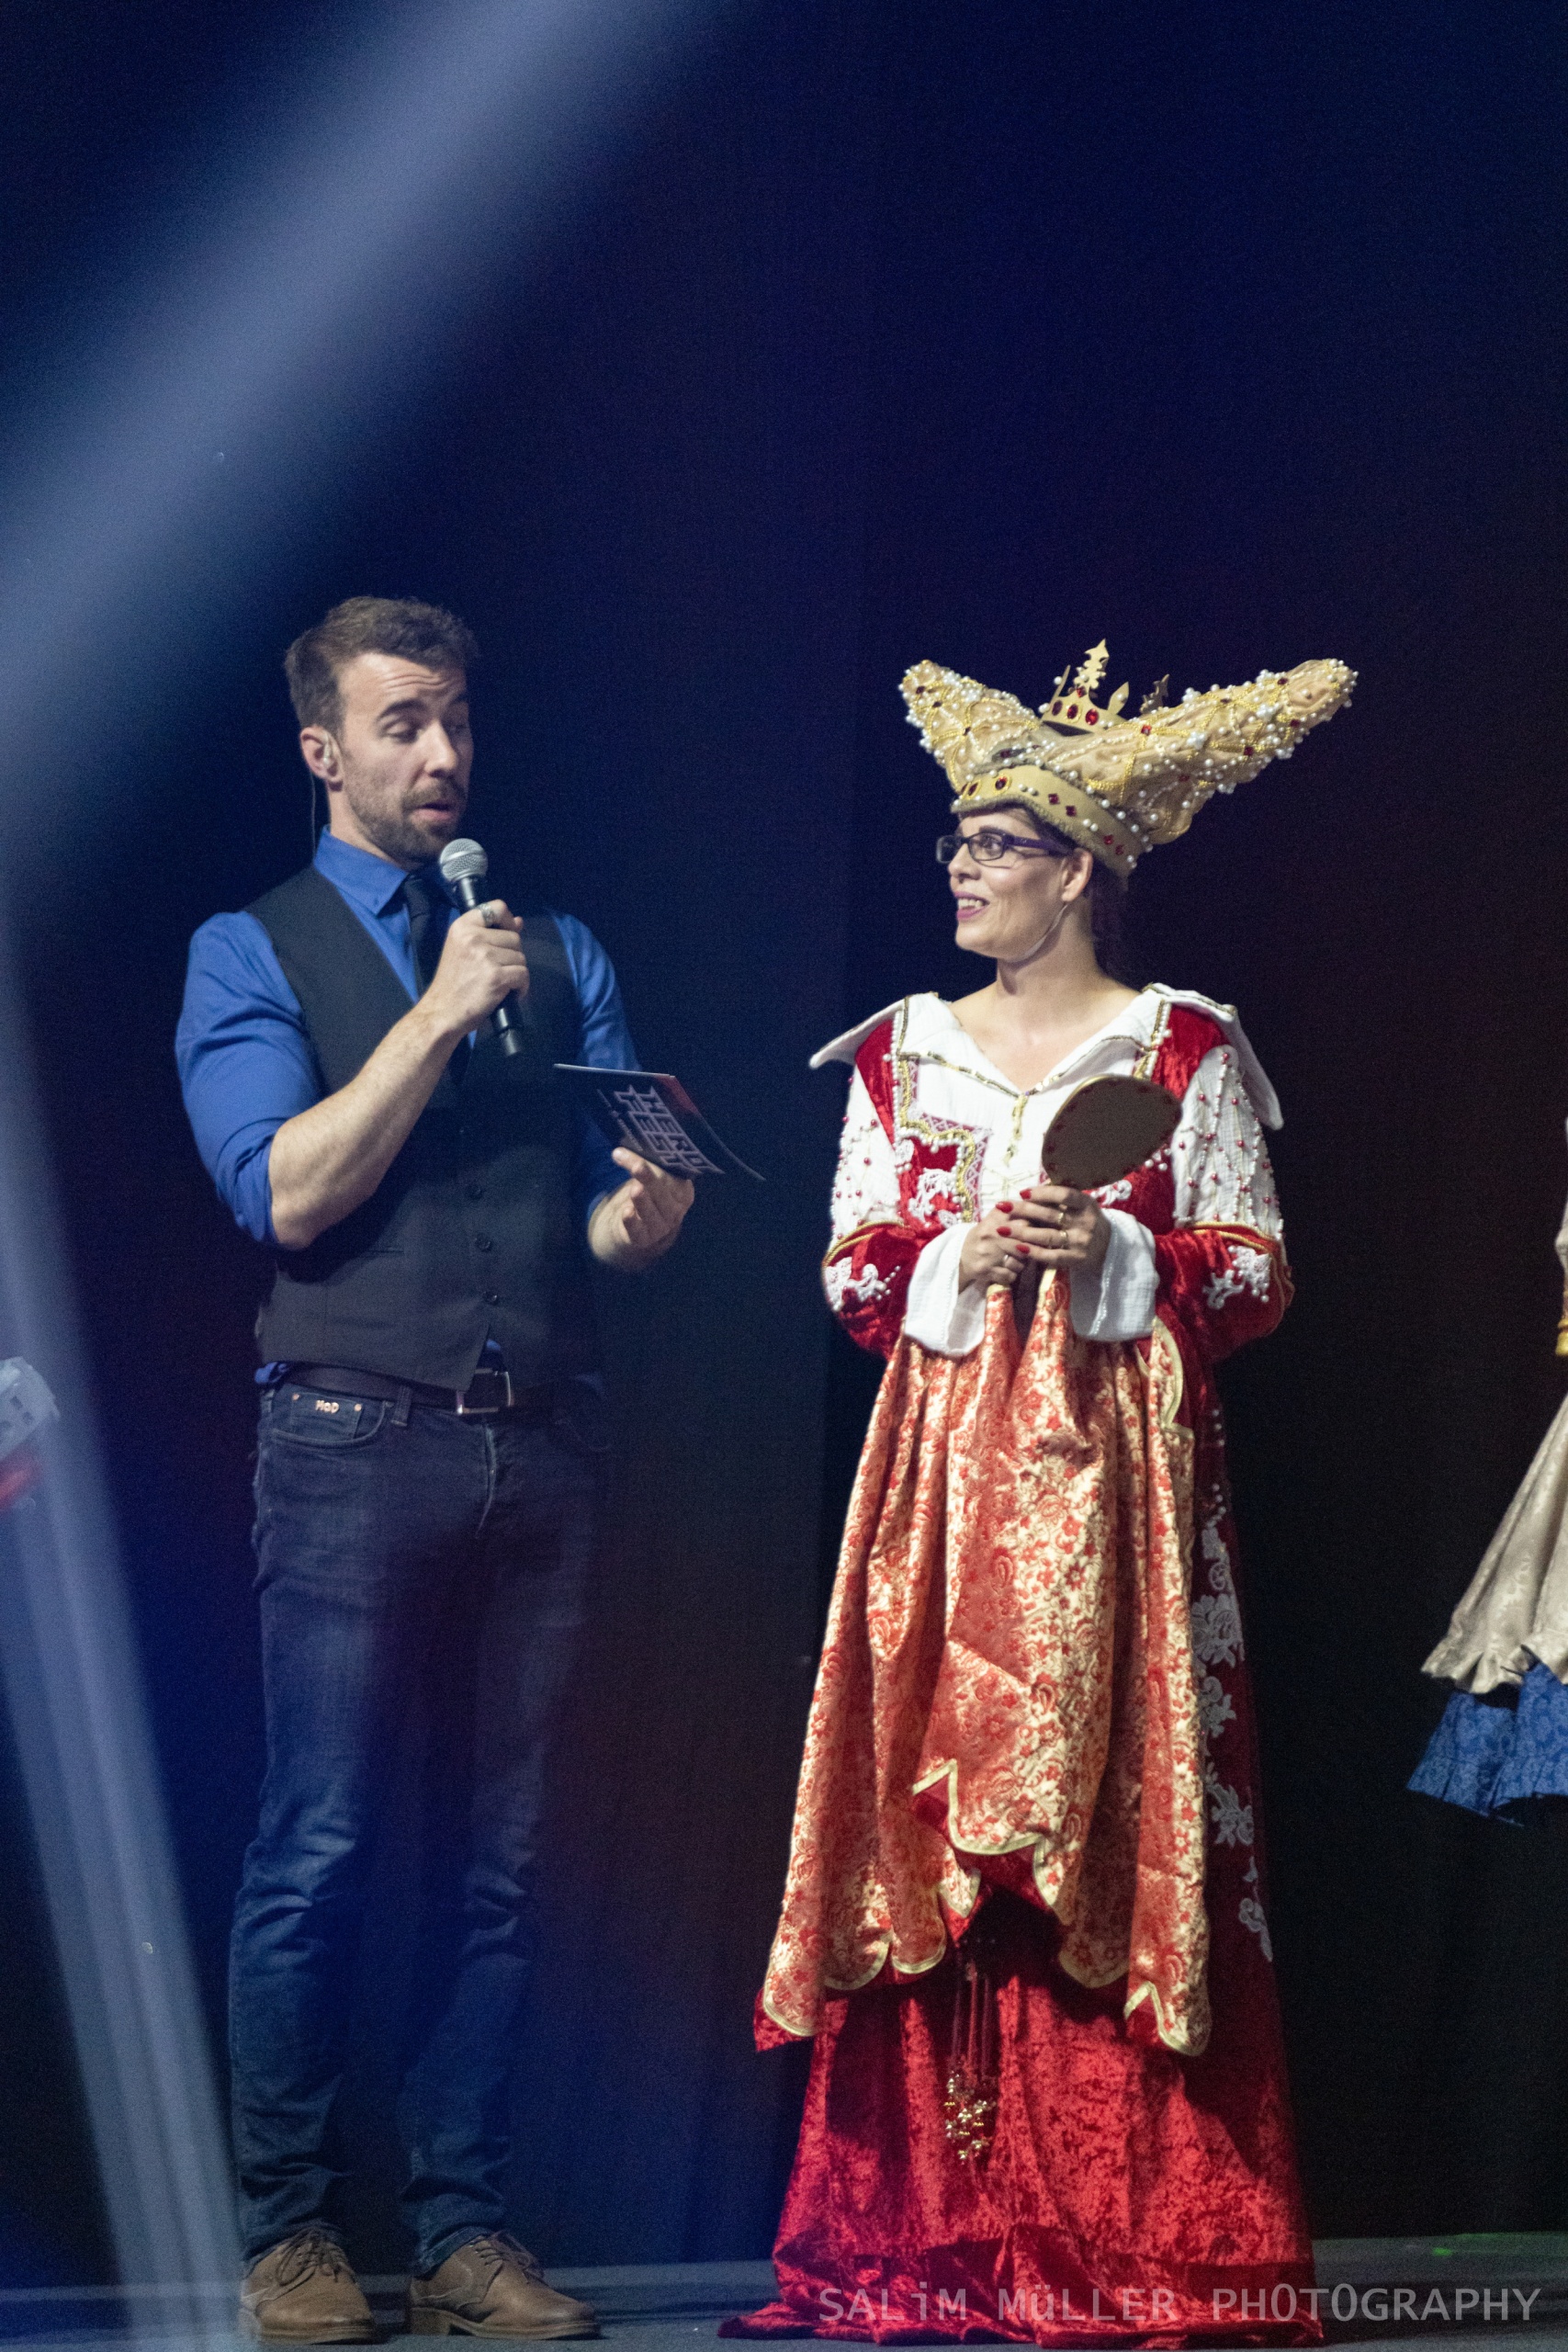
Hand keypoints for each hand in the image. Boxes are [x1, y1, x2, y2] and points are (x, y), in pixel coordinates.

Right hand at [420, 902, 529, 1042]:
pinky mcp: (496, 976)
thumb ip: (490, 934)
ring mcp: (485, 956)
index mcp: (462, 927)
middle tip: (498, 970)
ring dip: (516, 972)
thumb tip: (518, 921)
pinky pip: (523, 975)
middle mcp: (473, 937)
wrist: (441, 1013)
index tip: (507, 935)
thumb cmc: (452, 984)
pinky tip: (508, 994)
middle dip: (512, 955)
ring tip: (500, 984)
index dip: (508, 921)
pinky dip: (520, 987)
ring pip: (521, 957)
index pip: (497, 907)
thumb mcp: (464, 950)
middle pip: (514, 937)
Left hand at [589, 1148, 695, 1269]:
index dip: (655, 1164)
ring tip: (635, 1189)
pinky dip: (632, 1222)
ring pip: (651, 1212)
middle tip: (637, 1166)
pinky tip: (626, 1212)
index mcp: (683, 1193)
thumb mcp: (653, 1181)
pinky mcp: (643, 1239)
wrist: (639, 1228)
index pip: (670, 1176)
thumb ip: (649, 1166)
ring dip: (643, 1200)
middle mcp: (675, 1211)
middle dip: (649, 1178)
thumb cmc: (649, 1196)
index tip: (638, 1150)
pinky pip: (638, 1231)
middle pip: (661, 1192)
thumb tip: (627, 1148)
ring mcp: (660, 1227)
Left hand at [958, 1185, 1109, 1290]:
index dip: (1042, 1193)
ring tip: (1002, 1229)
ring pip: (1047, 1236)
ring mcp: (1081, 1242)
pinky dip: (1033, 1252)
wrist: (1109, 1248)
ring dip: (1022, 1232)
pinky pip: (1051, 1256)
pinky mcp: (1076, 1259)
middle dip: (1023, 1210)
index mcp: (1087, 1204)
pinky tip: (1017, 1247)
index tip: (1022, 1192)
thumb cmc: (1086, 1221)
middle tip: (1002, 1207)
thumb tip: (1032, 1188)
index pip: (1064, 1195)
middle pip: (1050, 1215)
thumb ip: (1062, 1197)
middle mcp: (1085, 1222)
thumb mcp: (1082, 1205)